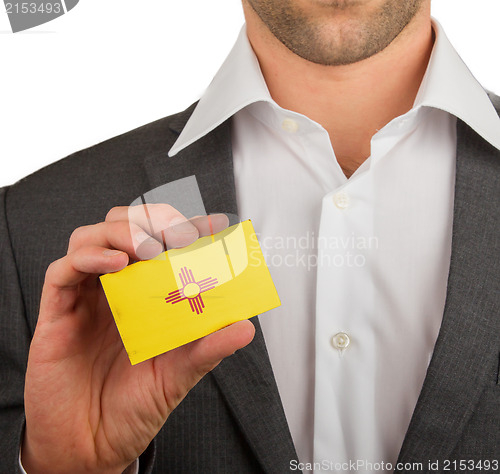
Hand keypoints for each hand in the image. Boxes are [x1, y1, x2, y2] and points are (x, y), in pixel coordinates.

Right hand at [22, 205, 254, 473]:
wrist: (91, 446)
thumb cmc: (133, 406)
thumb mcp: (179, 375)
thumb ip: (208, 348)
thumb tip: (246, 327)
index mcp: (146, 296)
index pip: (164, 246)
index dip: (188, 228)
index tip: (215, 223)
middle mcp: (116, 289)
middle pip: (125, 228)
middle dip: (152, 220)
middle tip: (178, 233)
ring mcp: (86, 297)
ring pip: (91, 237)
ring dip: (121, 231)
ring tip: (148, 248)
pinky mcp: (57, 313)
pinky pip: (62, 271)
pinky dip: (88, 257)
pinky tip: (115, 264)